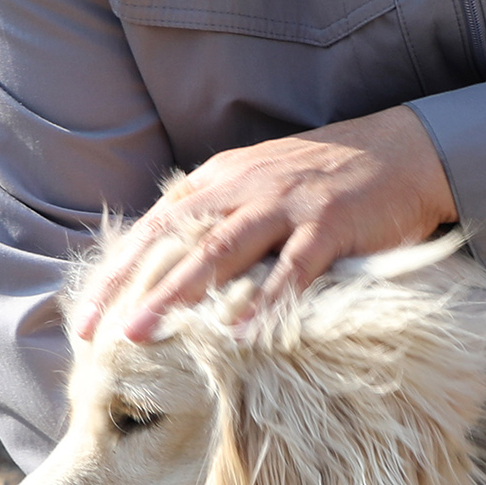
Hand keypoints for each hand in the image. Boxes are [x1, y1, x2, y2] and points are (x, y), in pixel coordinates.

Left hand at [75, 105, 457, 343]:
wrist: (402, 149)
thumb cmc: (325, 177)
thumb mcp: (258, 181)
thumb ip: (215, 212)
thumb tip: (165, 256)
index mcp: (221, 179)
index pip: (154, 228)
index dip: (116, 273)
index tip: (84, 320)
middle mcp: (244, 187)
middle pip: (175, 241)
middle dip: (132, 289)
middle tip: (99, 335)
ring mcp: (287, 203)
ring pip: (220, 251)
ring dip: (178, 295)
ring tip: (144, 335)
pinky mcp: (330, 223)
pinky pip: (292, 266)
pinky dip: (265, 299)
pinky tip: (240, 333)